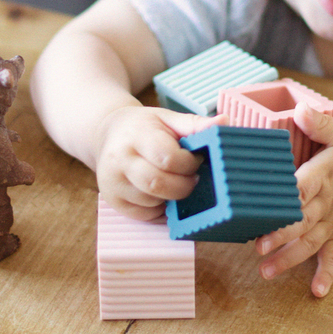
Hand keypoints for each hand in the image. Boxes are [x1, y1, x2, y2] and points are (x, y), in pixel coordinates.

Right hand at [96, 105, 225, 219]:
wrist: (108, 134)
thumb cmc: (144, 127)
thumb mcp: (167, 118)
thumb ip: (195, 123)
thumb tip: (224, 122)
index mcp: (135, 135)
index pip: (168, 158)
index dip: (189, 163)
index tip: (195, 159)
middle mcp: (119, 160)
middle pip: (159, 184)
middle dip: (184, 185)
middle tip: (191, 177)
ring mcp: (113, 183)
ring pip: (153, 202)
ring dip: (172, 197)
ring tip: (173, 180)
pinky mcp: (113, 201)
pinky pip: (145, 215)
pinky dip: (160, 208)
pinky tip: (161, 192)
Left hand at [256, 103, 332, 296]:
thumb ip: (319, 123)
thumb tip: (299, 108)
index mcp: (325, 174)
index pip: (302, 185)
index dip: (284, 196)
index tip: (263, 205)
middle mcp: (329, 201)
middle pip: (302, 220)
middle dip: (280, 234)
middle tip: (258, 246)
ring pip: (310, 242)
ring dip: (289, 258)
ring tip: (267, 271)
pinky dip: (327, 274)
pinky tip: (317, 291)